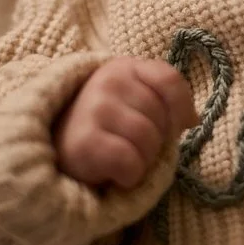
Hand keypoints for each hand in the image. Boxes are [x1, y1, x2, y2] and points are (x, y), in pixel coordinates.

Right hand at [54, 58, 197, 189]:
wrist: (51, 153)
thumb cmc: (102, 128)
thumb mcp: (131, 101)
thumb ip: (161, 100)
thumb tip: (192, 119)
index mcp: (124, 67)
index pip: (169, 79)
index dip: (182, 107)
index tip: (182, 125)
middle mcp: (108, 81)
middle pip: (162, 116)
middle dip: (157, 140)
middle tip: (132, 147)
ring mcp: (94, 108)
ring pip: (149, 140)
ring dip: (144, 161)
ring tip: (123, 160)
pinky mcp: (85, 140)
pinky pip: (131, 163)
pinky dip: (130, 177)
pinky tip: (114, 174)